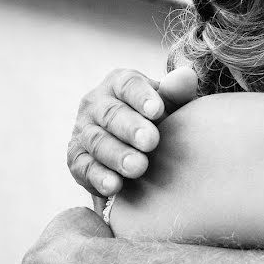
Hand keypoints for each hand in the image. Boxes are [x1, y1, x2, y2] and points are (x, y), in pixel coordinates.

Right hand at [67, 68, 198, 197]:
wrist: (138, 147)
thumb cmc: (160, 119)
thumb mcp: (171, 104)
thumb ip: (177, 92)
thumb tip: (187, 76)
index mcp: (119, 83)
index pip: (128, 85)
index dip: (142, 97)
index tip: (157, 110)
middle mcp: (96, 104)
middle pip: (111, 113)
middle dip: (131, 128)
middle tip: (151, 142)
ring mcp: (83, 131)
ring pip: (97, 141)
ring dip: (117, 155)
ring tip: (138, 167)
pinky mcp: (76, 158)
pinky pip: (84, 167)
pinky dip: (99, 177)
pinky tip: (114, 186)